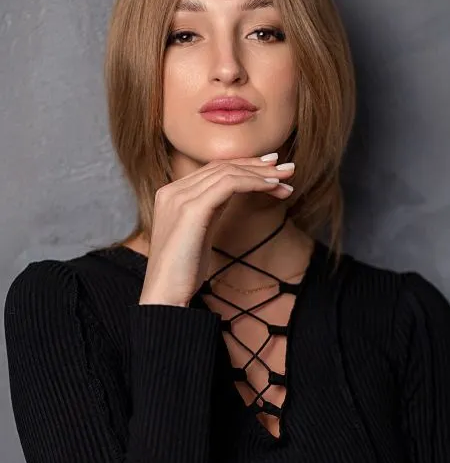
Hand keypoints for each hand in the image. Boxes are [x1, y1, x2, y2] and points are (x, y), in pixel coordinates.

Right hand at [139, 154, 294, 306]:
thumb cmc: (183, 271)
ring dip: (262, 175)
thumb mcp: (198, 232)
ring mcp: (179, 197)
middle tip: (287, 169)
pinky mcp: (191, 209)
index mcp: (171, 194)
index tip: (270, 169)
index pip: (213, 169)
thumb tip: (233, 194)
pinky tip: (271, 188)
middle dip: (257, 166)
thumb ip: (210, 209)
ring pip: (228, 173)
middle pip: (221, 166)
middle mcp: (172, 190)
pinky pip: (229, 185)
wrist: (164, 296)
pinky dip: (254, 183)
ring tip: (286, 181)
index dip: (244, 166)